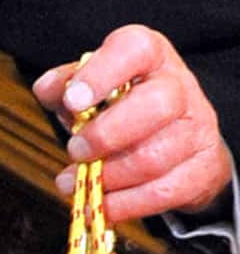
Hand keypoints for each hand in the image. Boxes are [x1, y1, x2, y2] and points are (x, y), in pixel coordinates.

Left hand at [33, 26, 233, 224]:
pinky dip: (125, 203)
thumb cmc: (123, 105)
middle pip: (156, 105)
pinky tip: (102, 204)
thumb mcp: (90, 87)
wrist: (176, 137)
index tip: (73, 101)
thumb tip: (49, 89)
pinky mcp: (204, 168)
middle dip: (106, 135)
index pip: (135, 49)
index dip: (102, 73)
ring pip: (155, 156)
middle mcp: (179, 87)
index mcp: (149, 56)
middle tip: (75, 150)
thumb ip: (64, 85)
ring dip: (108, 176)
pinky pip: (164, 192)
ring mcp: (198, 128)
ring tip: (74, 182)